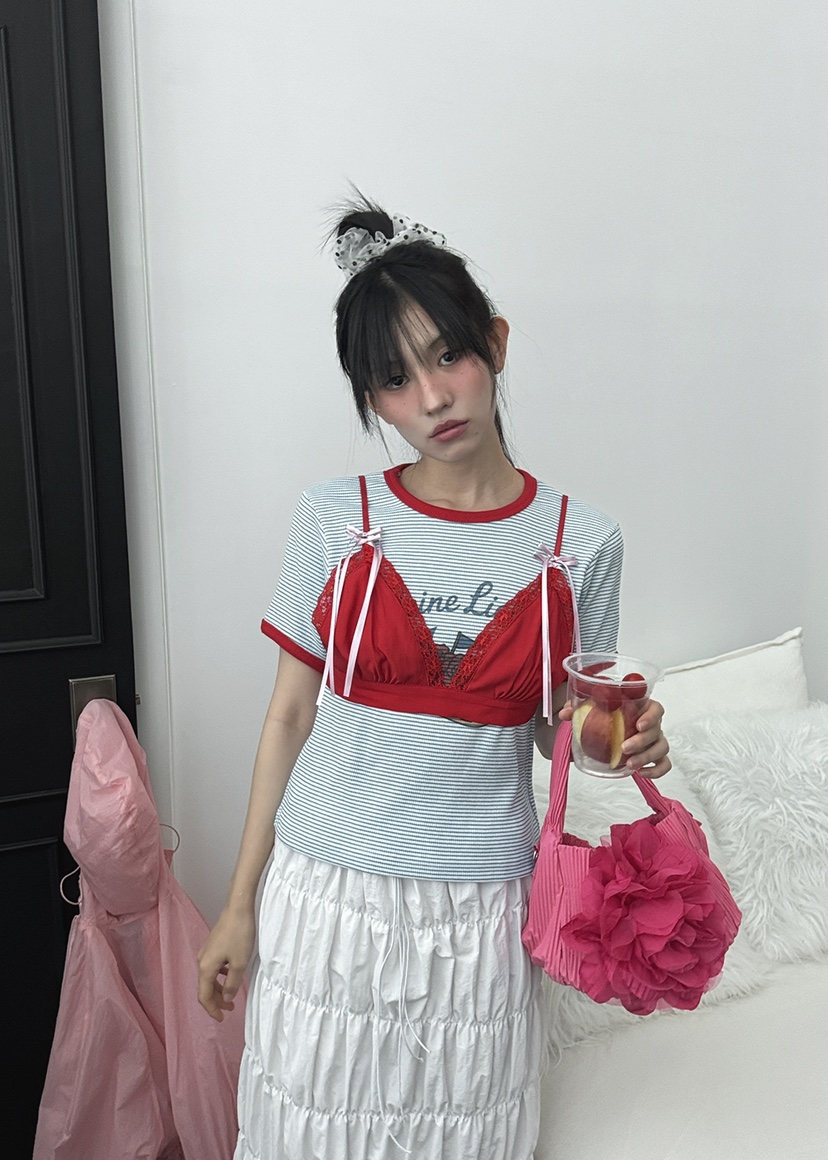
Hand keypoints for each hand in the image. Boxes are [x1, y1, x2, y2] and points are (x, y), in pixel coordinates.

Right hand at [197, 905, 255, 1020]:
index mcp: (205, 967)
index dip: (212, 1010)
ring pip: (209, 978)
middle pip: (205, 988)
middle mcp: (202, 960)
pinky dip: (220, 977)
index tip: (222, 1019)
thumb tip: (226, 998)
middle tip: (229, 1010)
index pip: (204, 996)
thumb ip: (232, 984)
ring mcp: (206, 952)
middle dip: (216, 1001)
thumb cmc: (239, 934)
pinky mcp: (213, 945)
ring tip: (231, 996)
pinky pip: (213, 967)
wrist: (238, 907)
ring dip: (218, 989)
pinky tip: (230, 975)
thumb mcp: (239, 964)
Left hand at [559, 696, 670, 778]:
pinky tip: (641, 773)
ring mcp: (655, 740)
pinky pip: (664, 764)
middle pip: (657, 730)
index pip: (655, 708)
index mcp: (640, 708)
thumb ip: (578, 708)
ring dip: (647, 757)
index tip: (638, 724)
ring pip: (662, 748)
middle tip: (624, 748)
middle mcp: (651, 724)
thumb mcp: (591, 709)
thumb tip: (565, 714)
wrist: (604, 730)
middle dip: (642, 741)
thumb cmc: (604, 716)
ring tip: (629, 764)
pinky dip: (656, 770)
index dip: (651, 716)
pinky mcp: (655, 757)